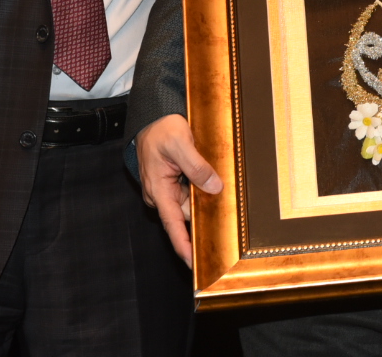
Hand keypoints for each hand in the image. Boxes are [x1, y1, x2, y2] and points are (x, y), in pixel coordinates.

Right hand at [137, 113, 223, 263]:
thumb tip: (214, 187)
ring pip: (193, 203)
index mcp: (158, 190)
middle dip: (205, 221)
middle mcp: (163, 195)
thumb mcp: (180, 144)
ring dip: (207, 203)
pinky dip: (205, 192)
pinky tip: (218, 188)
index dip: (184, 246)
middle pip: (188, 216)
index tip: (194, 264)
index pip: (172, 225)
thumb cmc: (161, 130)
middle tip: (227, 231)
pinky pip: (194, 192)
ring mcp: (170, 189)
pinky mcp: (178, 182)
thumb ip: (196, 166)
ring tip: (227, 204)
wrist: (154, 117)